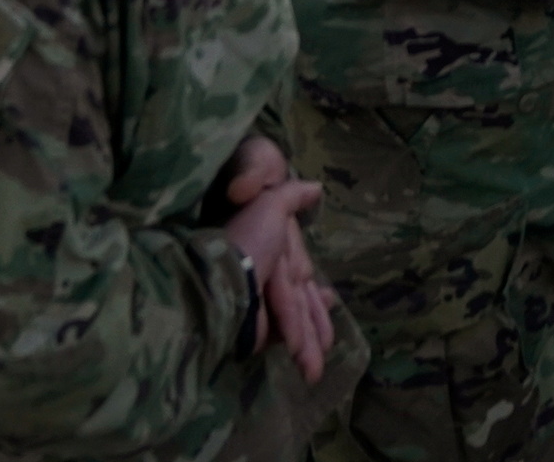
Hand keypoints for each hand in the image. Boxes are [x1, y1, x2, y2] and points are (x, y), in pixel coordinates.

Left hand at [214, 134, 337, 380]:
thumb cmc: (249, 241)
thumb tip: (317, 187)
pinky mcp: (255, 329)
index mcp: (271, 250)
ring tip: (318, 366)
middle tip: (329, 345)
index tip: (329, 299)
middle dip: (316, 323)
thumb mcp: (270, 206)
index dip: (312, 286)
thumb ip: (291, 195)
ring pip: (297, 322)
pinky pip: (283, 336)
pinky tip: (315, 351)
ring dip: (311, 340)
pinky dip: (298, 342)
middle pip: (301, 302)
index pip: (300, 270)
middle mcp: (267, 278)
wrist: (224, 281)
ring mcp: (262, 306)